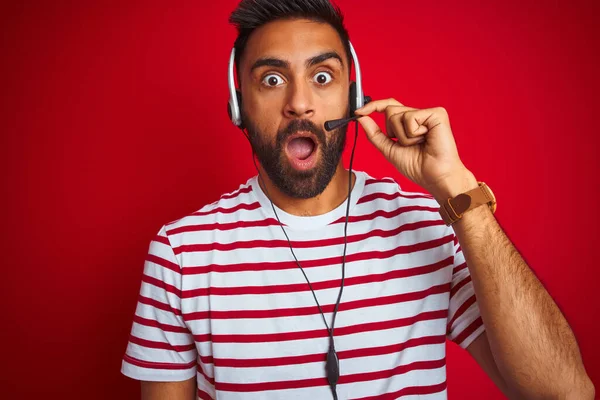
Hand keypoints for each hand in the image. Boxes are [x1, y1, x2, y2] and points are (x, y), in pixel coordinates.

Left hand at [355, 98, 476, 201]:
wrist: (434, 177)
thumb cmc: (417, 166)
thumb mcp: (389, 149)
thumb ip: (374, 133)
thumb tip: (360, 118)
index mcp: (408, 123)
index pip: (388, 107)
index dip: (373, 106)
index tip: (358, 112)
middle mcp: (418, 115)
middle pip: (390, 111)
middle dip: (392, 132)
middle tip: (409, 145)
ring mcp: (428, 113)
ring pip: (397, 115)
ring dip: (403, 136)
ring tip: (419, 144)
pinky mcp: (437, 114)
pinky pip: (410, 117)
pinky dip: (412, 133)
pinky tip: (426, 139)